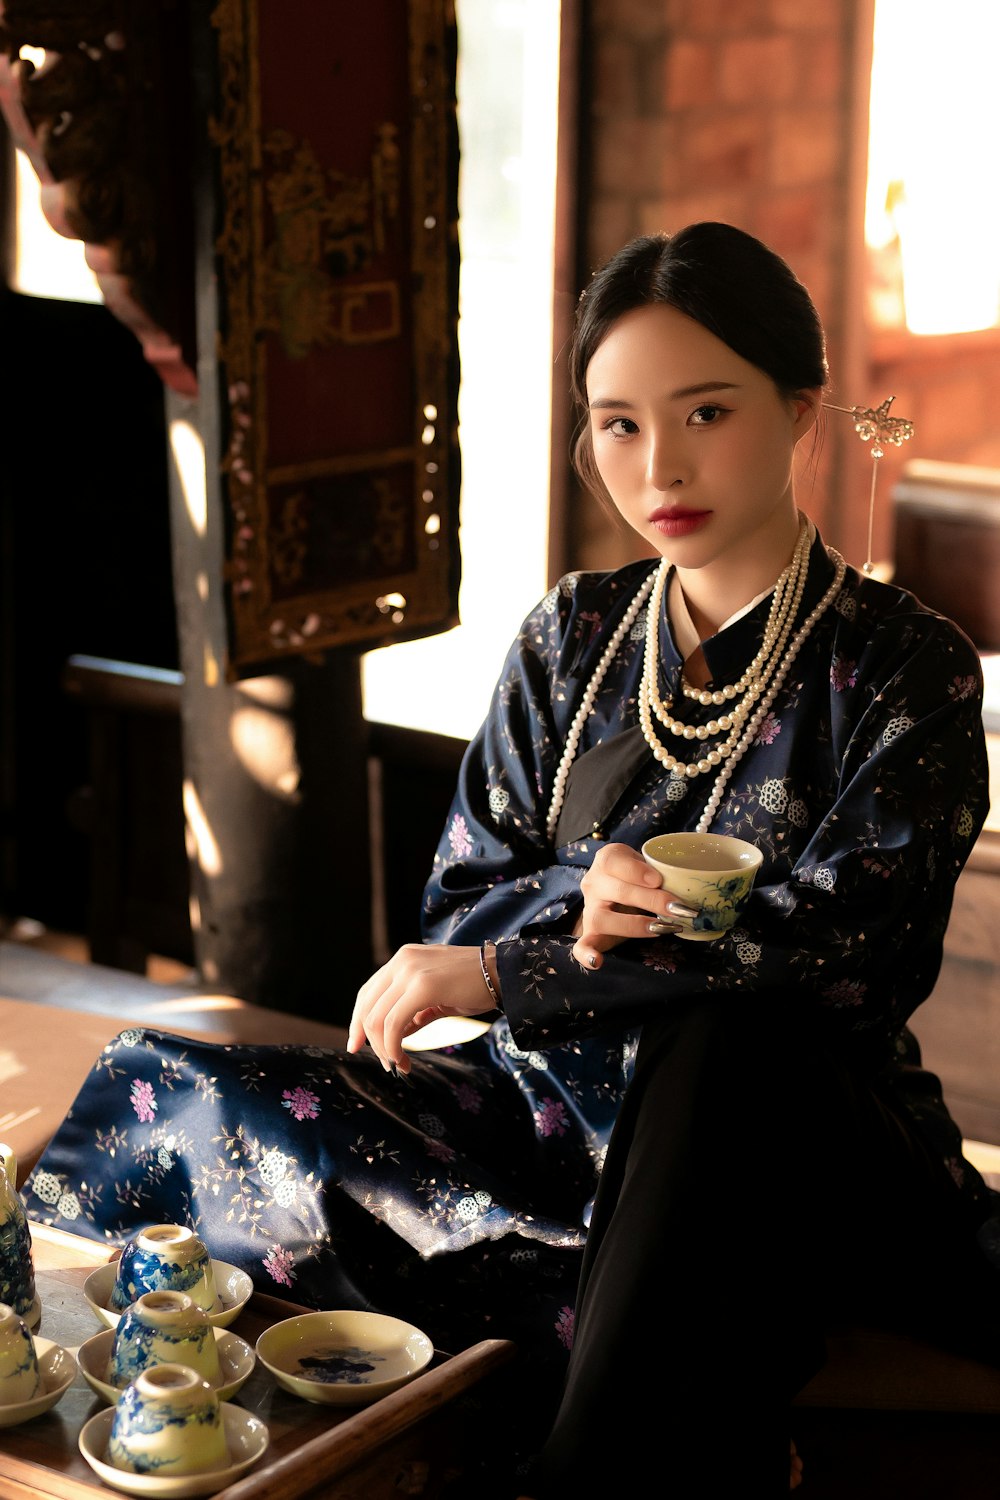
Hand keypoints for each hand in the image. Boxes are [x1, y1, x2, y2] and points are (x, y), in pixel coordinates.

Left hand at [347, 943, 495, 1074]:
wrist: (504, 974)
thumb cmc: (475, 985)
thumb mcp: (436, 996)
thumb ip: (412, 1011)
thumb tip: (395, 1035)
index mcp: (403, 959)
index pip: (368, 992)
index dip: (358, 1022)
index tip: (356, 1046)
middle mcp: (401, 961)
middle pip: (367, 1006)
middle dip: (370, 1041)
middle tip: (385, 1063)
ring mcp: (410, 971)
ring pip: (378, 1018)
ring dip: (384, 1048)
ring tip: (399, 1064)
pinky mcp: (422, 986)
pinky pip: (394, 1023)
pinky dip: (393, 1046)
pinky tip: (403, 1059)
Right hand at [571, 842, 695, 969]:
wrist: (617, 888)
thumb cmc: (637, 875)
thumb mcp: (646, 864)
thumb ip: (660, 872)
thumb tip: (686, 888)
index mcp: (606, 860)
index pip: (614, 861)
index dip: (636, 871)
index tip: (658, 880)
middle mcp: (594, 883)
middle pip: (617, 891)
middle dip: (651, 900)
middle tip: (678, 909)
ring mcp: (590, 909)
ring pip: (601, 918)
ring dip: (633, 925)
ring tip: (659, 928)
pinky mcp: (591, 933)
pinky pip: (582, 945)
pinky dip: (588, 954)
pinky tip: (598, 962)